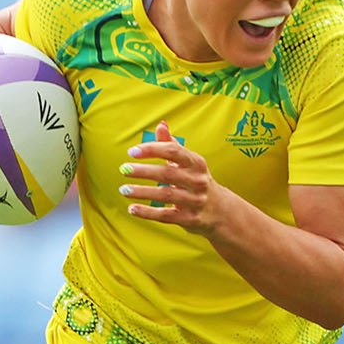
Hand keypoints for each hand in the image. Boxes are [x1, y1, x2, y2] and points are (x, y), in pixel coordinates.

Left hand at [118, 120, 224, 236]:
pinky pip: (165, 215)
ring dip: (142, 192)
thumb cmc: (197, 181)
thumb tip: (161, 125)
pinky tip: (132, 209)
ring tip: (124, 190)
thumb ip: (172, 145)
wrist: (220, 210)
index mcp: (196, 163)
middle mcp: (197, 181)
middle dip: (143, 171)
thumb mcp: (189, 163)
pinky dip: (147, 212)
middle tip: (124, 169)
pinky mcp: (189, 219)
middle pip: (167, 173)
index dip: (152, 150)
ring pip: (165, 195)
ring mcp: (194, 201)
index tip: (132, 152)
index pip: (173, 151)